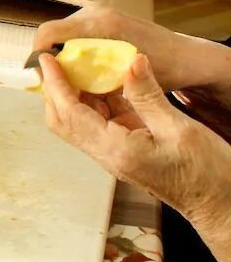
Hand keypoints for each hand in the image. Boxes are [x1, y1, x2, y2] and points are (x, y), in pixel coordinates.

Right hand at [32, 3, 230, 91]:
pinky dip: (73, 54)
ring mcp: (96, 13)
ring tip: (73, 82)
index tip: (44, 80)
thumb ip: (93, 79)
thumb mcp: (129, 79)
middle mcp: (94, 12)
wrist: (189, 57)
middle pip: (51, 34)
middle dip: (50, 61)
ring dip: (61, 58)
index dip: (38, 56)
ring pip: (61, 36)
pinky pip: (73, 35)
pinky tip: (85, 73)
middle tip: (59, 87)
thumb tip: (54, 83)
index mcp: (100, 23)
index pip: (48, 32)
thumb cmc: (167, 69)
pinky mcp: (99, 18)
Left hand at [39, 52, 230, 220]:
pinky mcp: (125, 151)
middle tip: (58, 60)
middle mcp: (107, 155)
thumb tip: (130, 60)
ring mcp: (115, 154)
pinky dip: (96, 101)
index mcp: (116, 150)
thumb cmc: (206, 172)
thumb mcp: (179, 128)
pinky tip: (104, 82)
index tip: (47, 59)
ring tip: (78, 65)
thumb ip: (148, 95)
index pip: (70, 113)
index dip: (56, 84)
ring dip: (74, 94)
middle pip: (64, 120)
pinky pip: (100, 122)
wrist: (220, 203)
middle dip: (56, 89)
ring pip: (79, 121)